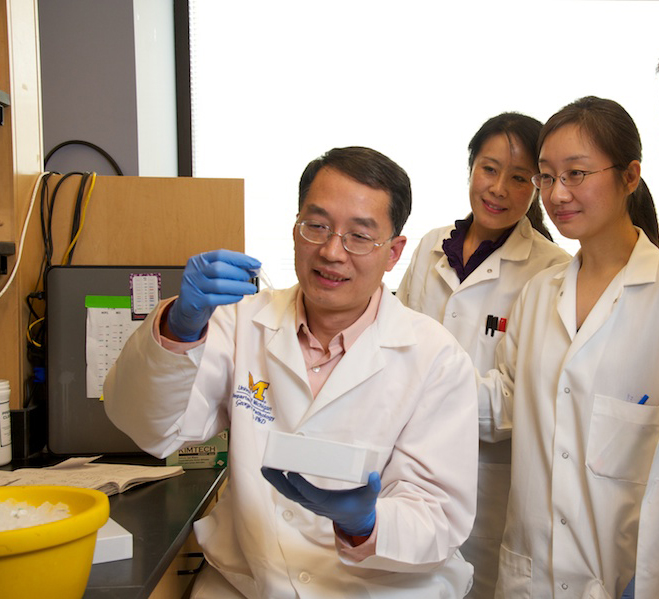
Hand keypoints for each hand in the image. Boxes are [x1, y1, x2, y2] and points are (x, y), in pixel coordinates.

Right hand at [167, 249, 260, 340]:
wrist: (188, 309)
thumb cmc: (205, 289)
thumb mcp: (215, 276)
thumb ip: (230, 270)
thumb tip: (253, 268)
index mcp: (199, 260)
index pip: (221, 254)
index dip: (241, 259)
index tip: (256, 264)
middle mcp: (193, 271)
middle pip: (219, 268)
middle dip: (239, 273)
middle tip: (250, 278)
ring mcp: (192, 286)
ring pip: (218, 285)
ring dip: (238, 286)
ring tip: (250, 289)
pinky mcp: (194, 301)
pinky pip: (215, 299)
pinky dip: (230, 297)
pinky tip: (239, 297)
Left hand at [261, 467, 379, 536]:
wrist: (355, 521)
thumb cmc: (360, 506)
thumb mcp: (369, 498)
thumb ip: (373, 487)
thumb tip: (374, 475)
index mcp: (327, 503)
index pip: (310, 493)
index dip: (300, 484)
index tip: (290, 472)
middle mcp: (315, 504)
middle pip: (292, 493)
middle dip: (278, 481)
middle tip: (267, 466)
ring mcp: (309, 503)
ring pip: (288, 492)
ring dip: (276, 481)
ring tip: (264, 467)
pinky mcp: (308, 500)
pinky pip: (291, 491)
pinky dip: (280, 482)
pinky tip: (273, 471)